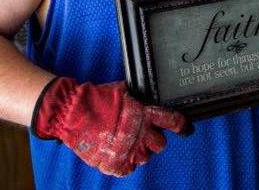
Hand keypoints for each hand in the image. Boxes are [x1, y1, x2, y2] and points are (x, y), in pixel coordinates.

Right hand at [30, 78, 191, 176]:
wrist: (73, 113)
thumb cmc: (96, 99)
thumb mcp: (121, 91)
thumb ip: (137, 98)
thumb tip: (145, 97)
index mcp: (144, 114)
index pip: (172, 121)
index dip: (181, 125)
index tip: (186, 128)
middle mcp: (140, 134)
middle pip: (160, 144)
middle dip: (154, 139)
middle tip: (143, 135)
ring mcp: (129, 150)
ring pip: (146, 157)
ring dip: (140, 151)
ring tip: (127, 143)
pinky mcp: (116, 163)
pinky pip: (130, 167)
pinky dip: (126, 161)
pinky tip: (118, 152)